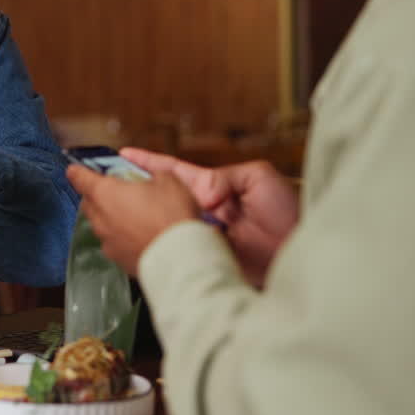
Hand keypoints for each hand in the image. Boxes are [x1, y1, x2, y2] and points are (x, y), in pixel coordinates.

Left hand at [67, 163, 200, 274]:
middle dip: (97, 195)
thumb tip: (151, 178)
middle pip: (88, 202)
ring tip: (130, 215)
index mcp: (106, 193)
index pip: (79, 178)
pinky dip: (120, 237)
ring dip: (109, 217)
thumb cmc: (171, 216)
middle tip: (114, 191)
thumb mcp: (168, 181)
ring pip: (99, 224)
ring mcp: (106, 240)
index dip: (77, 172)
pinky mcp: (116, 258)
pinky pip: (112, 242)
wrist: (179, 257)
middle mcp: (100, 217)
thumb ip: (151, 174)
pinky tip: (137, 236)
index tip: (74, 170)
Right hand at [121, 148, 299, 286]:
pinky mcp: (206, 259)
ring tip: (120, 214)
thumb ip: (227, 177)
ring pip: (167, 224)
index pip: (174, 172)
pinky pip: (179, 250)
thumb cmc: (292, 215)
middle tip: (109, 186)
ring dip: (146, 219)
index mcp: (214, 189)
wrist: (305, 254)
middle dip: (137, 191)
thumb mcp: (261, 179)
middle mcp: (204, 212)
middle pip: (162, 198)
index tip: (122, 155)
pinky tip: (144, 243)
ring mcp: (202, 236)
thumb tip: (203, 195)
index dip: (148, 163)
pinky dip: (162, 246)